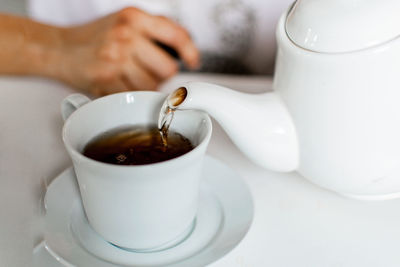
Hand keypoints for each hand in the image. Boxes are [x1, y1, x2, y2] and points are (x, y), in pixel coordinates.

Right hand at [58, 7, 199, 95]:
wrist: (59, 49)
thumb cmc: (96, 37)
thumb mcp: (126, 22)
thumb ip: (155, 29)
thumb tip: (185, 46)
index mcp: (134, 17)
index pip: (176, 35)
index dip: (190, 51)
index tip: (193, 62)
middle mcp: (125, 35)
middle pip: (168, 69)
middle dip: (161, 75)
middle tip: (146, 71)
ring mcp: (114, 57)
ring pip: (152, 86)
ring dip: (145, 87)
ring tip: (128, 77)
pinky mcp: (105, 78)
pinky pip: (133, 97)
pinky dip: (129, 96)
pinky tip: (118, 85)